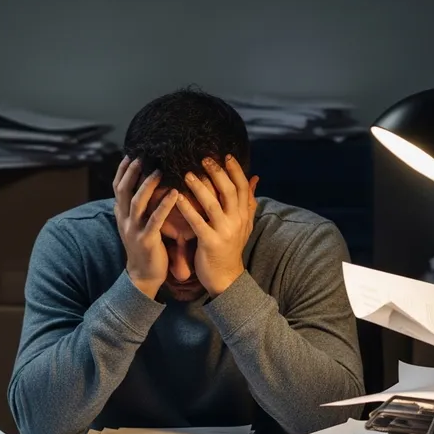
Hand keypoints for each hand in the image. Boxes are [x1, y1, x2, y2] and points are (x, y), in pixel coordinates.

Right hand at [113, 156, 178, 298]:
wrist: (144, 275)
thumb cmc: (146, 247)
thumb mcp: (136, 225)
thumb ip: (136, 207)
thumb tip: (140, 186)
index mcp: (122, 215)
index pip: (117, 188)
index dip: (122, 170)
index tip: (130, 154)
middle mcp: (125, 220)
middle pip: (124, 191)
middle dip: (132, 172)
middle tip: (143, 156)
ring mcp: (134, 231)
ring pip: (137, 203)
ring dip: (148, 185)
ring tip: (159, 171)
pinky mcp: (147, 240)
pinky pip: (155, 220)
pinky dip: (164, 205)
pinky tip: (175, 194)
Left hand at [175, 155, 258, 296]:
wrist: (226, 278)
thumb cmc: (230, 249)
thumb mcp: (244, 224)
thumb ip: (248, 201)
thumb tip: (255, 178)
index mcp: (244, 215)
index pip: (242, 187)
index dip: (235, 170)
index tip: (225, 155)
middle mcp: (237, 221)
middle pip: (229, 191)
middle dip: (217, 173)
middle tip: (203, 159)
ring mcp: (224, 232)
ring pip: (213, 204)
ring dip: (200, 187)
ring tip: (187, 174)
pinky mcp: (210, 242)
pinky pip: (197, 222)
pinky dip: (187, 209)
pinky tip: (177, 198)